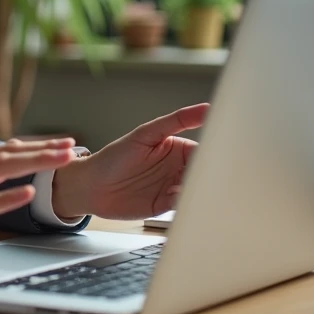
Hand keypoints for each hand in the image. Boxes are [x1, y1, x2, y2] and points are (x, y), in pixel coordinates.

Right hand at [0, 138, 77, 264]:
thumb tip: (12, 153)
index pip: (7, 148)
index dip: (38, 145)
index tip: (66, 143)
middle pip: (9, 153)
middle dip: (44, 150)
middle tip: (73, 146)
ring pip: (1, 169)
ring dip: (34, 163)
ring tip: (60, 159)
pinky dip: (7, 197)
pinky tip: (27, 192)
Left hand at [51, 103, 208, 220]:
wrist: (90, 187)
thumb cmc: (114, 157)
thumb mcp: (146, 134)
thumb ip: (176, 121)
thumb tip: (206, 108)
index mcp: (177, 148)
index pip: (204, 150)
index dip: (215, 154)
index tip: (223, 157)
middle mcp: (177, 168)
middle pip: (203, 172)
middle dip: (211, 176)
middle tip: (216, 178)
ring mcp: (173, 188)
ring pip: (197, 190)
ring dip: (201, 191)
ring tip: (198, 189)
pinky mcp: (166, 206)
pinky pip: (184, 206)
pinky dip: (189, 204)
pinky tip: (183, 200)